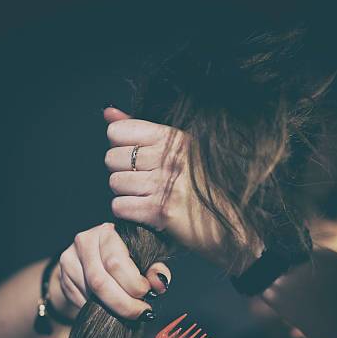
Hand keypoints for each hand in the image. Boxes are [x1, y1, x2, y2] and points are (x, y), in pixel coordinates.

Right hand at [54, 222, 170, 319]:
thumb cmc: (129, 257)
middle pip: (100, 281)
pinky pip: (80, 300)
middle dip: (123, 303)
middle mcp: (85, 240)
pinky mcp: (63, 275)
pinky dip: (98, 309)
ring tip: (129, 311)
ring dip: (112, 308)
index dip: (133, 284)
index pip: (116, 262)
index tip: (147, 294)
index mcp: (108, 231)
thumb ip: (156, 268)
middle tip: (140, 312)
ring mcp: (69, 258)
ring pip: (90, 293)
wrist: (98, 257)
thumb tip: (160, 283)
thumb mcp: (147, 257)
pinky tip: (111, 308)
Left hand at [104, 107, 230, 261]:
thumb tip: (108, 113)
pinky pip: (120, 206)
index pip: (118, 132)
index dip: (121, 147)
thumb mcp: (178, 149)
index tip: (135, 157)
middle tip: (141, 181)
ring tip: (144, 196)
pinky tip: (143, 210)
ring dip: (125, 193)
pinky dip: (126, 211)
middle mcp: (169, 158)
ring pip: (115, 182)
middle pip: (112, 158)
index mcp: (174, 138)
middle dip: (121, 171)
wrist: (228, 224)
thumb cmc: (201, 187)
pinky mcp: (160, 211)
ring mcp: (165, 185)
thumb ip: (140, 129)